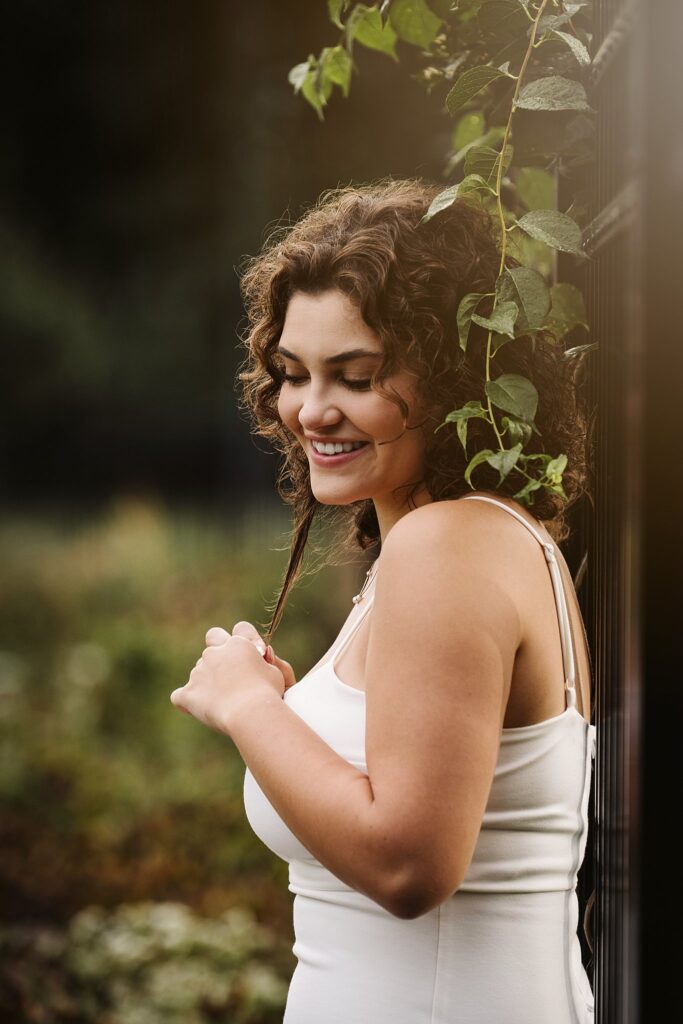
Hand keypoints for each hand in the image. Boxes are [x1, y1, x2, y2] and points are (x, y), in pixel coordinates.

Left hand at [170, 621, 291, 733]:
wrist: (250, 714)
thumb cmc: (268, 694)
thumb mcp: (277, 673)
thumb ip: (266, 662)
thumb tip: (261, 655)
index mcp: (239, 644)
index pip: (240, 629)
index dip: (246, 641)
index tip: (253, 656)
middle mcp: (216, 652)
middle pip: (212, 637)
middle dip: (217, 648)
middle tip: (227, 670)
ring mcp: (199, 671)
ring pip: (199, 670)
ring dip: (207, 681)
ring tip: (223, 704)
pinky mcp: (189, 692)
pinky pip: (180, 696)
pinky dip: (188, 702)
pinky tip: (196, 710)